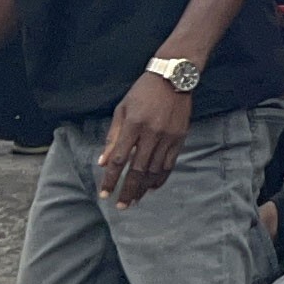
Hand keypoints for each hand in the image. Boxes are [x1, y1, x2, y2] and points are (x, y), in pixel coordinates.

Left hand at [97, 73, 193, 206]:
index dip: (110, 179)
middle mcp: (152, 132)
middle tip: (121, 206)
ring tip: (135, 200)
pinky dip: (160, 178)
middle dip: (128, 190)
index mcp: (133, 124)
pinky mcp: (180, 138)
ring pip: (154, 170)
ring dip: (143, 188)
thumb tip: (103, 162)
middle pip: (138, 169)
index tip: (105, 194)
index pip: (120, 159)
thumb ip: (113, 137)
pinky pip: (169, 164)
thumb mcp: (122, 109)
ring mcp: (168, 137)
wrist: (174, 78)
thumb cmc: (143, 92)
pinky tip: (152, 187)